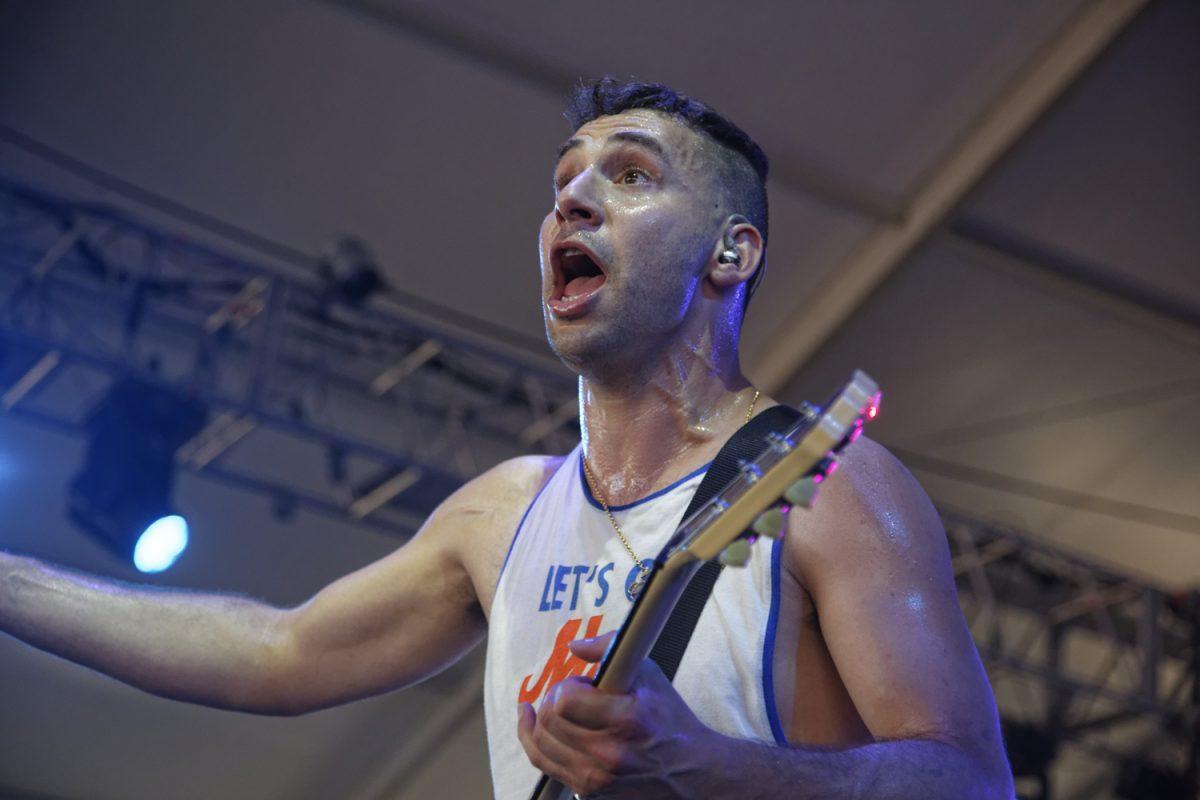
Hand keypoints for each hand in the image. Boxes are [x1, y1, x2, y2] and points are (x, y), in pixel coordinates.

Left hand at [516, 632, 716, 797]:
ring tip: (552, 708)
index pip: (565, 701)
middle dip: (552, 699)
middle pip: (550, 721)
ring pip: (541, 744)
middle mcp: (608, 753)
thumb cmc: (669, 718)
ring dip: (541, 720)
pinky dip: (533, 741)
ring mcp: (597, 778)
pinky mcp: (589, 792)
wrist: (691, 769)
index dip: (566, 686)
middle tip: (570, 694)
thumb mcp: (649, 674)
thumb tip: (574, 646)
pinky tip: (531, 724)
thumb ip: (611, 649)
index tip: (581, 683)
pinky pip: (545, 765)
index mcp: (625, 719)